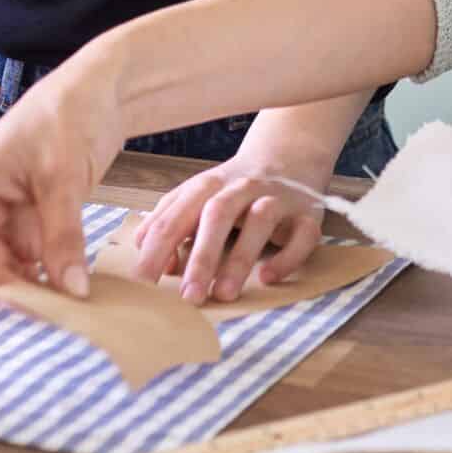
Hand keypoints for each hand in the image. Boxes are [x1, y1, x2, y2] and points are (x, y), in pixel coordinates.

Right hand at [0, 57, 125, 298]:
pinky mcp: (36, 221)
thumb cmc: (68, 113)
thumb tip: (70, 291)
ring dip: (28, 289)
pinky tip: (72, 290)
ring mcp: (8, 216)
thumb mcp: (61, 175)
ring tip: (62, 307)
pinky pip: (35, 260)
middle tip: (42, 312)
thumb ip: (61, 235)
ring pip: (5, 268)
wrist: (102, 91)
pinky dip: (50, 276)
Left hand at [132, 112, 345, 302]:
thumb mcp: (197, 198)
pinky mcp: (308, 214)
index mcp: (208, 185)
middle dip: (201, 256)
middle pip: (218, 214)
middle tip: (187, 296)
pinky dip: (287, 257)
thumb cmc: (233, 189)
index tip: (143, 282)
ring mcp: (277, 198)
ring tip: (224, 294)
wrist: (288, 156)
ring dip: (240, 258)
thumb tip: (153, 259)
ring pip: (260, 222)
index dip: (159, 247)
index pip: (178, 214)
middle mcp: (242, 187)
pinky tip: (269, 277)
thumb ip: (171, 223)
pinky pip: (302, 235)